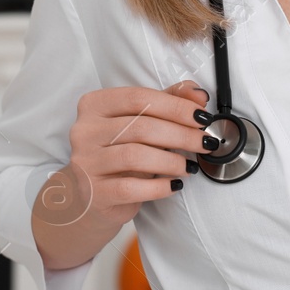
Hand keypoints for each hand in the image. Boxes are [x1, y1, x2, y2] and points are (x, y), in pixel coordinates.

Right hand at [37, 79, 209, 232]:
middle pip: (140, 126)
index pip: (138, 98)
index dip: (175, 106)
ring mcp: (85, 162)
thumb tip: (198, 94)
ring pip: (135, 156)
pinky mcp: (94, 192)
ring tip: (189, 166)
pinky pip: (130, 188)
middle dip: (181, 135)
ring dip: (171, 161)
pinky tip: (174, 184)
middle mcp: (84, 131)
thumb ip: (169, 101)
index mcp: (95, 105)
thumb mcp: (143, 121)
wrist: (91, 196)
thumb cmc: (120, 152)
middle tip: (205, 142)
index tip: (201, 117)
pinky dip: (159, 186)